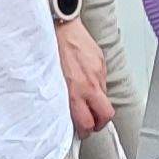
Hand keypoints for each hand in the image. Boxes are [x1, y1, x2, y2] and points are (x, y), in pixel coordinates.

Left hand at [58, 13, 116, 134]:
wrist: (61, 27)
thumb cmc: (52, 51)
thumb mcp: (52, 81)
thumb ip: (62, 99)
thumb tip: (66, 112)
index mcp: (75, 92)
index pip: (87, 123)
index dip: (86, 132)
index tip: (82, 131)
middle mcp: (89, 85)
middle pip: (106, 115)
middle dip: (101, 123)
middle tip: (93, 123)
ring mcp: (98, 73)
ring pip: (105, 97)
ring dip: (98, 102)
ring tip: (86, 98)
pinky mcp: (102, 63)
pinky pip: (103, 80)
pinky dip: (97, 84)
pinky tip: (86, 78)